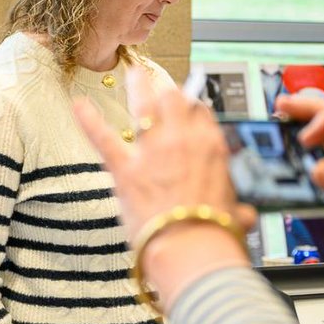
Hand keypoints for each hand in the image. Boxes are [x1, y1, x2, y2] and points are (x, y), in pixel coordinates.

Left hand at [73, 68, 254, 307]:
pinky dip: (88, 119)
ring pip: (144, 105)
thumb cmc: (214, 234)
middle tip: (159, 84)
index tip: (186, 105)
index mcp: (212, 147)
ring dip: (138, 86)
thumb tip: (245, 216)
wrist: (192, 249)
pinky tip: (78, 104)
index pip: (201, 113)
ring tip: (132, 74)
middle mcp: (183, 140)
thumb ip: (238, 209)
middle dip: (167, 89)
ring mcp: (152, 151)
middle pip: (174, 99)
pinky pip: (103, 137)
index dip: (191, 107)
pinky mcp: (125, 168)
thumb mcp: (236, 215)